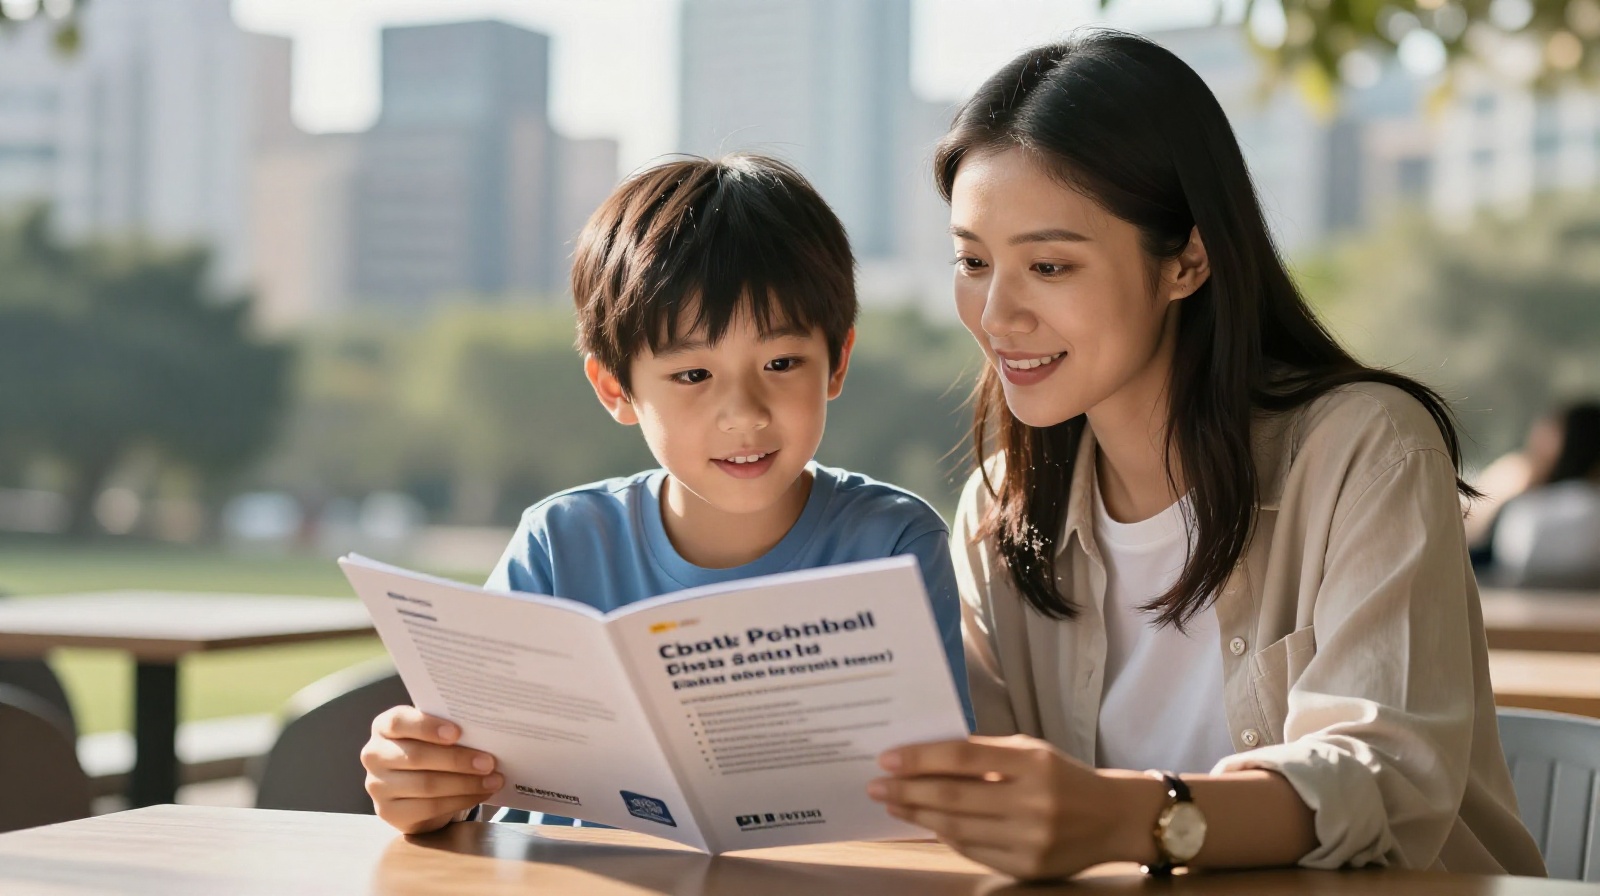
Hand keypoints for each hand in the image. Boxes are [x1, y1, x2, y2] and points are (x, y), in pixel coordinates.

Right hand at [361, 706, 502, 833]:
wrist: (415, 788)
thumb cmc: (430, 749)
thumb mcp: (433, 734)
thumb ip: (448, 729)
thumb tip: (485, 730)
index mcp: (384, 726)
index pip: (400, 722)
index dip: (428, 727)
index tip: (457, 732)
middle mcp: (375, 755)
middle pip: (416, 757)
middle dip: (457, 760)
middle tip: (489, 762)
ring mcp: (378, 786)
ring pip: (426, 785)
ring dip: (465, 783)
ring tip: (493, 780)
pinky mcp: (389, 813)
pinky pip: (429, 808)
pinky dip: (460, 800)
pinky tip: (480, 794)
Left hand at [867, 735, 1153, 880]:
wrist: (1115, 818)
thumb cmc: (1064, 777)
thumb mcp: (1031, 751)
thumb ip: (984, 753)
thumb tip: (926, 756)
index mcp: (1033, 763)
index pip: (963, 756)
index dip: (921, 758)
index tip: (888, 758)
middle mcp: (1034, 802)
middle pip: (954, 796)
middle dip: (908, 790)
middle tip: (877, 785)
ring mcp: (1031, 839)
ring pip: (957, 828)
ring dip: (918, 816)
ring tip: (895, 803)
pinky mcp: (1028, 868)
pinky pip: (973, 851)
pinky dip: (946, 836)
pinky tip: (927, 823)